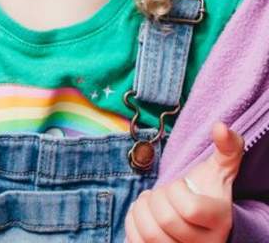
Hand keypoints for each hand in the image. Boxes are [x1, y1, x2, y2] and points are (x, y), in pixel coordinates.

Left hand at [125, 122, 243, 242]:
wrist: (202, 226)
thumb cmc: (206, 194)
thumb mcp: (219, 171)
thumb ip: (227, 148)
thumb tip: (220, 126)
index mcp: (220, 221)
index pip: (188, 207)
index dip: (175, 190)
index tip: (179, 186)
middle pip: (165, 221)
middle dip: (155, 198)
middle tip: (159, 194)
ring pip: (149, 236)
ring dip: (141, 211)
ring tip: (148, 204)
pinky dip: (132, 225)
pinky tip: (141, 217)